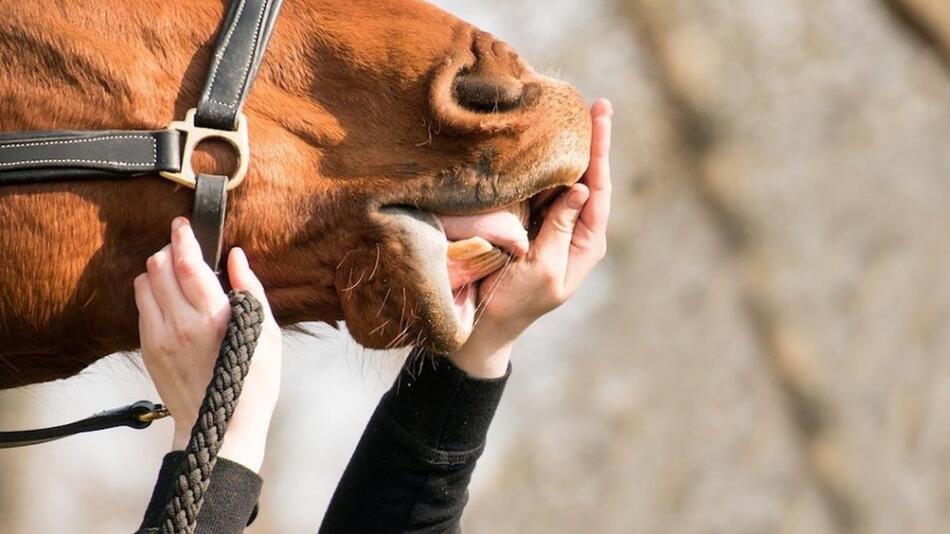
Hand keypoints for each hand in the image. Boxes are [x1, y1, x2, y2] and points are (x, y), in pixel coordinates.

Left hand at [133, 217, 281, 471]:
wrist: (220, 429)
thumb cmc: (253, 382)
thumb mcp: (266, 334)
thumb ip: (250, 290)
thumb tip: (236, 257)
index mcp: (213, 318)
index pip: (188, 263)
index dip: (183, 238)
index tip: (184, 224)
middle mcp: (180, 324)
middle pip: (159, 266)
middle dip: (171, 250)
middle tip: (185, 248)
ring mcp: (159, 338)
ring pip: (144, 283)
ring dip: (159, 270)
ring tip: (178, 273)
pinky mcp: (149, 350)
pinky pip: (142, 307)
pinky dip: (152, 294)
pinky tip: (172, 301)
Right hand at [450, 98, 612, 377]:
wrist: (485, 324)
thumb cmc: (515, 302)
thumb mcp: (543, 269)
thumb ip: (560, 229)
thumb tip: (580, 188)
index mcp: (587, 243)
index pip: (598, 188)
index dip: (600, 150)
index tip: (602, 114)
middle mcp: (574, 230)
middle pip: (586, 177)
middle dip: (590, 142)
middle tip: (594, 103)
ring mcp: (551, 226)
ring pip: (563, 180)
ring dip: (565, 151)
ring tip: (570, 114)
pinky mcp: (528, 224)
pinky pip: (539, 190)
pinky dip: (542, 167)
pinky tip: (539, 144)